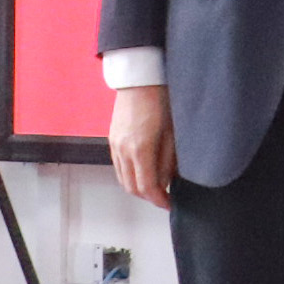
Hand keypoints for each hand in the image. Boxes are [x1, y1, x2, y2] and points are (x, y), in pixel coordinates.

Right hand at [109, 85, 176, 210]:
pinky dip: (129, 175)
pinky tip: (143, 170)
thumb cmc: (161, 100)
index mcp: (140, 149)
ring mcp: (114, 144)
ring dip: (138, 187)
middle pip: (132, 187)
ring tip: (155, 186)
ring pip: (123, 179)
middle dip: (148, 196)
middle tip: (164, 197)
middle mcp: (123, 150)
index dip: (159, 200)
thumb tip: (168, 182)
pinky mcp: (112, 139)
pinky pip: (118, 166)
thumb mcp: (172, 133)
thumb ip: (168, 160)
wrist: (141, 79)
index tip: (170, 204)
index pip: (147, 187)